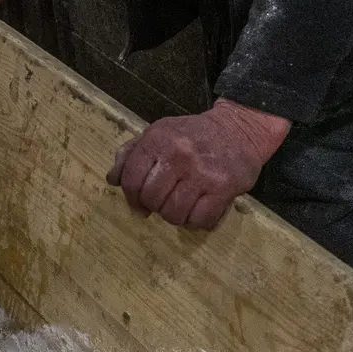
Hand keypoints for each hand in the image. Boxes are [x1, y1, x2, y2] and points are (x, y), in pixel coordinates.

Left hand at [106, 100, 291, 229]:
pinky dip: (197, 222)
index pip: (131, 179)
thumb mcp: (159, 132)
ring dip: (175, 216)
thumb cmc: (194, 134)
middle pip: (151, 199)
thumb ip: (132, 153)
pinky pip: (200, 220)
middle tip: (164, 202)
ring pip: (173, 213)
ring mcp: (202, 173)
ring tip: (182, 206)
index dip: (131, 197)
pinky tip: (199, 210)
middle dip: (154, 206)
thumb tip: (113, 179)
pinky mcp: (223, 188)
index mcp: (158, 139)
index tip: (139, 204)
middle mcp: (178, 155)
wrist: (239, 129)